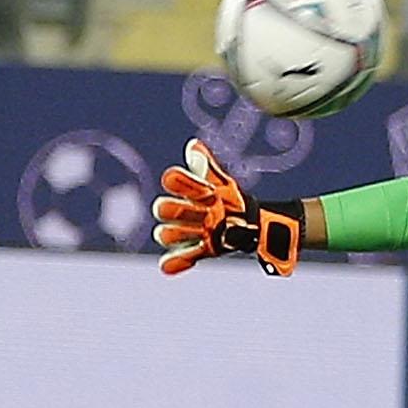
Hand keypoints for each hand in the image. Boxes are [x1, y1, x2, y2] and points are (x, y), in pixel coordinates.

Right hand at [153, 139, 301, 276]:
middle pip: (162, 208)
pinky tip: (186, 258)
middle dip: (183, 210)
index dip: (186, 184)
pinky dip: (176, 262)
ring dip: (182, 233)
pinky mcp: (190, 253)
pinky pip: (172, 260)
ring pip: (164, 234)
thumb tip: (193, 146)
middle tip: (209, 212)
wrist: (245, 224)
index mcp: (184, 190)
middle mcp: (177, 211)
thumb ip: (208, 165)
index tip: (209, 190)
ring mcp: (182, 233)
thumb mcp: (222, 182)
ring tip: (207, 232)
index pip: (171, 180)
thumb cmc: (228, 199)